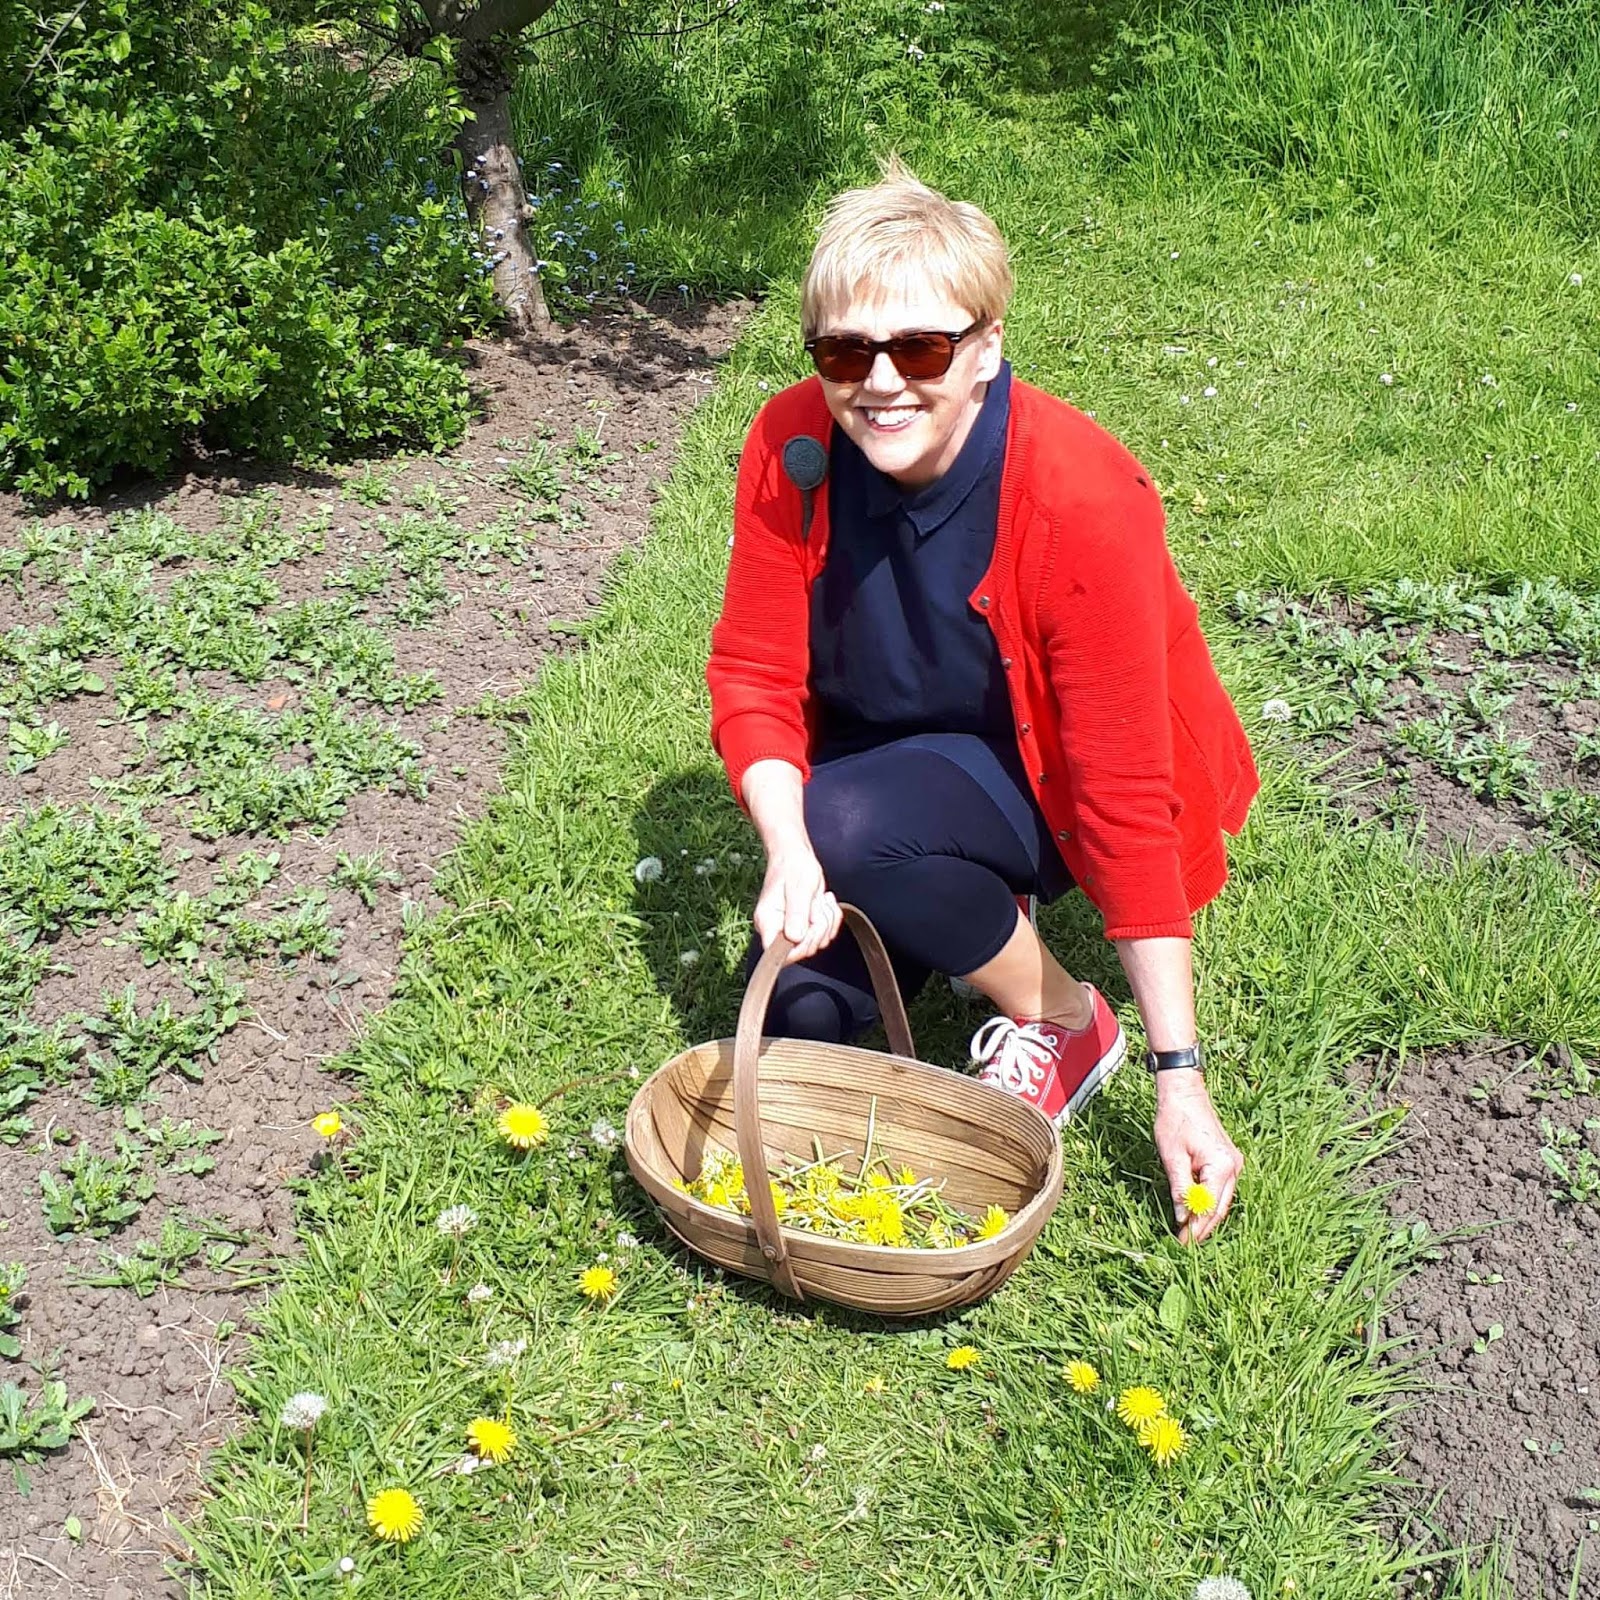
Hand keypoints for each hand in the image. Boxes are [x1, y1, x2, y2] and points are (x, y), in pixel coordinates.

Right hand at [753, 846, 841, 964]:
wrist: (795, 856)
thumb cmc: (793, 866)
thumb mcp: (799, 887)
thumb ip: (797, 913)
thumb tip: (795, 938)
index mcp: (767, 921)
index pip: (777, 953)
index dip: (798, 947)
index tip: (810, 926)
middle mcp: (776, 929)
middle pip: (803, 950)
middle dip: (818, 928)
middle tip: (816, 905)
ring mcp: (790, 930)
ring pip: (817, 943)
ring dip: (826, 921)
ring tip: (819, 900)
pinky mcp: (804, 927)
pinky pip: (824, 935)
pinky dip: (831, 919)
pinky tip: (824, 902)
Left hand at [1152, 1069, 1242, 1244]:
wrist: (1184, 1092)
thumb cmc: (1175, 1119)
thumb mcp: (1172, 1156)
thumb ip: (1180, 1189)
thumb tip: (1182, 1218)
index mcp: (1222, 1166)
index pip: (1209, 1207)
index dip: (1196, 1228)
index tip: (1181, 1243)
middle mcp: (1234, 1167)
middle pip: (1220, 1208)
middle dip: (1203, 1227)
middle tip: (1184, 1244)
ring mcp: (1234, 1164)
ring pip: (1221, 1200)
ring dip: (1206, 1216)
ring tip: (1188, 1232)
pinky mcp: (1228, 1161)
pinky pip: (1220, 1189)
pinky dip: (1209, 1201)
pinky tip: (1196, 1210)